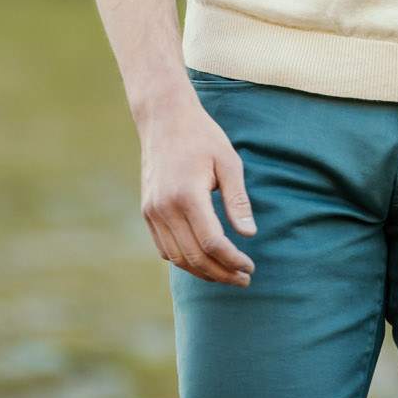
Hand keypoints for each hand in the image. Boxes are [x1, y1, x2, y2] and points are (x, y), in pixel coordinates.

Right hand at [135, 83, 256, 285]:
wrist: (164, 119)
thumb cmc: (202, 137)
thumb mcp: (229, 162)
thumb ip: (238, 201)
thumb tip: (249, 234)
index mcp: (187, 195)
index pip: (211, 242)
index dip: (232, 260)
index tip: (250, 266)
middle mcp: (165, 208)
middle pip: (194, 256)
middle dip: (221, 273)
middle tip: (244, 278)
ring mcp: (152, 212)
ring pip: (177, 257)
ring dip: (203, 272)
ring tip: (227, 275)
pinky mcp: (147, 212)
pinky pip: (164, 248)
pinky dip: (184, 260)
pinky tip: (204, 261)